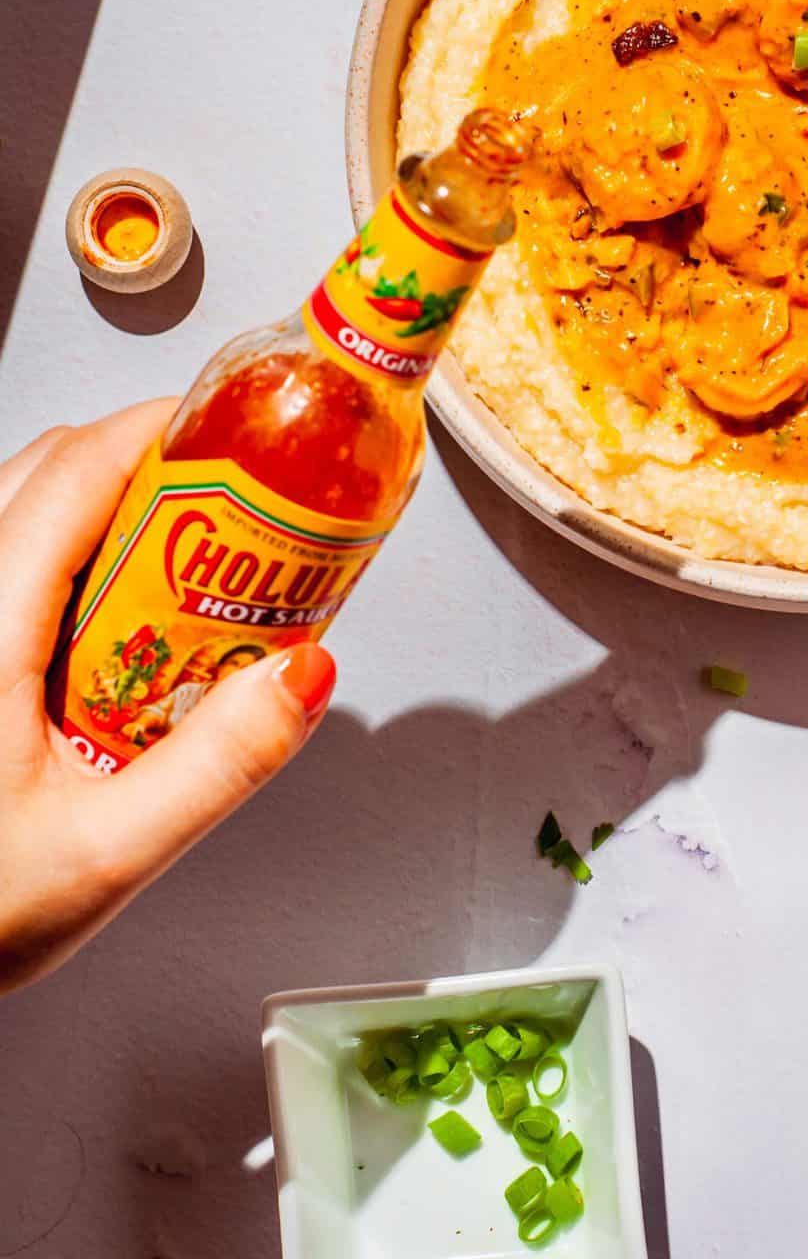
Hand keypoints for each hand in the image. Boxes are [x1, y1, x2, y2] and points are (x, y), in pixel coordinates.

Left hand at [0, 403, 335, 992]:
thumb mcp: (105, 854)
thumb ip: (216, 765)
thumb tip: (303, 673)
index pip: (74, 471)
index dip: (160, 429)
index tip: (235, 434)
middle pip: (48, 471)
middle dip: (149, 468)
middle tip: (232, 510)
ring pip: (21, 509)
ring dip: (108, 515)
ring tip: (184, 570)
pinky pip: (8, 560)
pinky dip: (71, 558)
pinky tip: (116, 628)